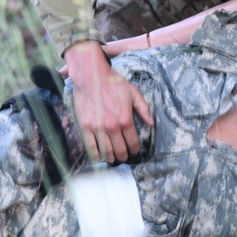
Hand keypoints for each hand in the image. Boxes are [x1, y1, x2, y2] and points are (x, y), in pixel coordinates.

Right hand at [64, 41, 152, 162]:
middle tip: (124, 157)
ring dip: (111, 158)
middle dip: (123, 156)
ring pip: (106, 151)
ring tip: (112, 159)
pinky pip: (90, 146)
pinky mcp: (85, 127)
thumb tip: (151, 123)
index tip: (134, 151)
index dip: (135, 149)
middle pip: (120, 149)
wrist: (91, 77)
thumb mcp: (133, 92)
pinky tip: (98, 157)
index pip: (132, 142)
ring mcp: (98, 128)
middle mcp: (112, 127)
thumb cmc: (113, 83)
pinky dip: (95, 154)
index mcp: (126, 119)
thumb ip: (143, 109)